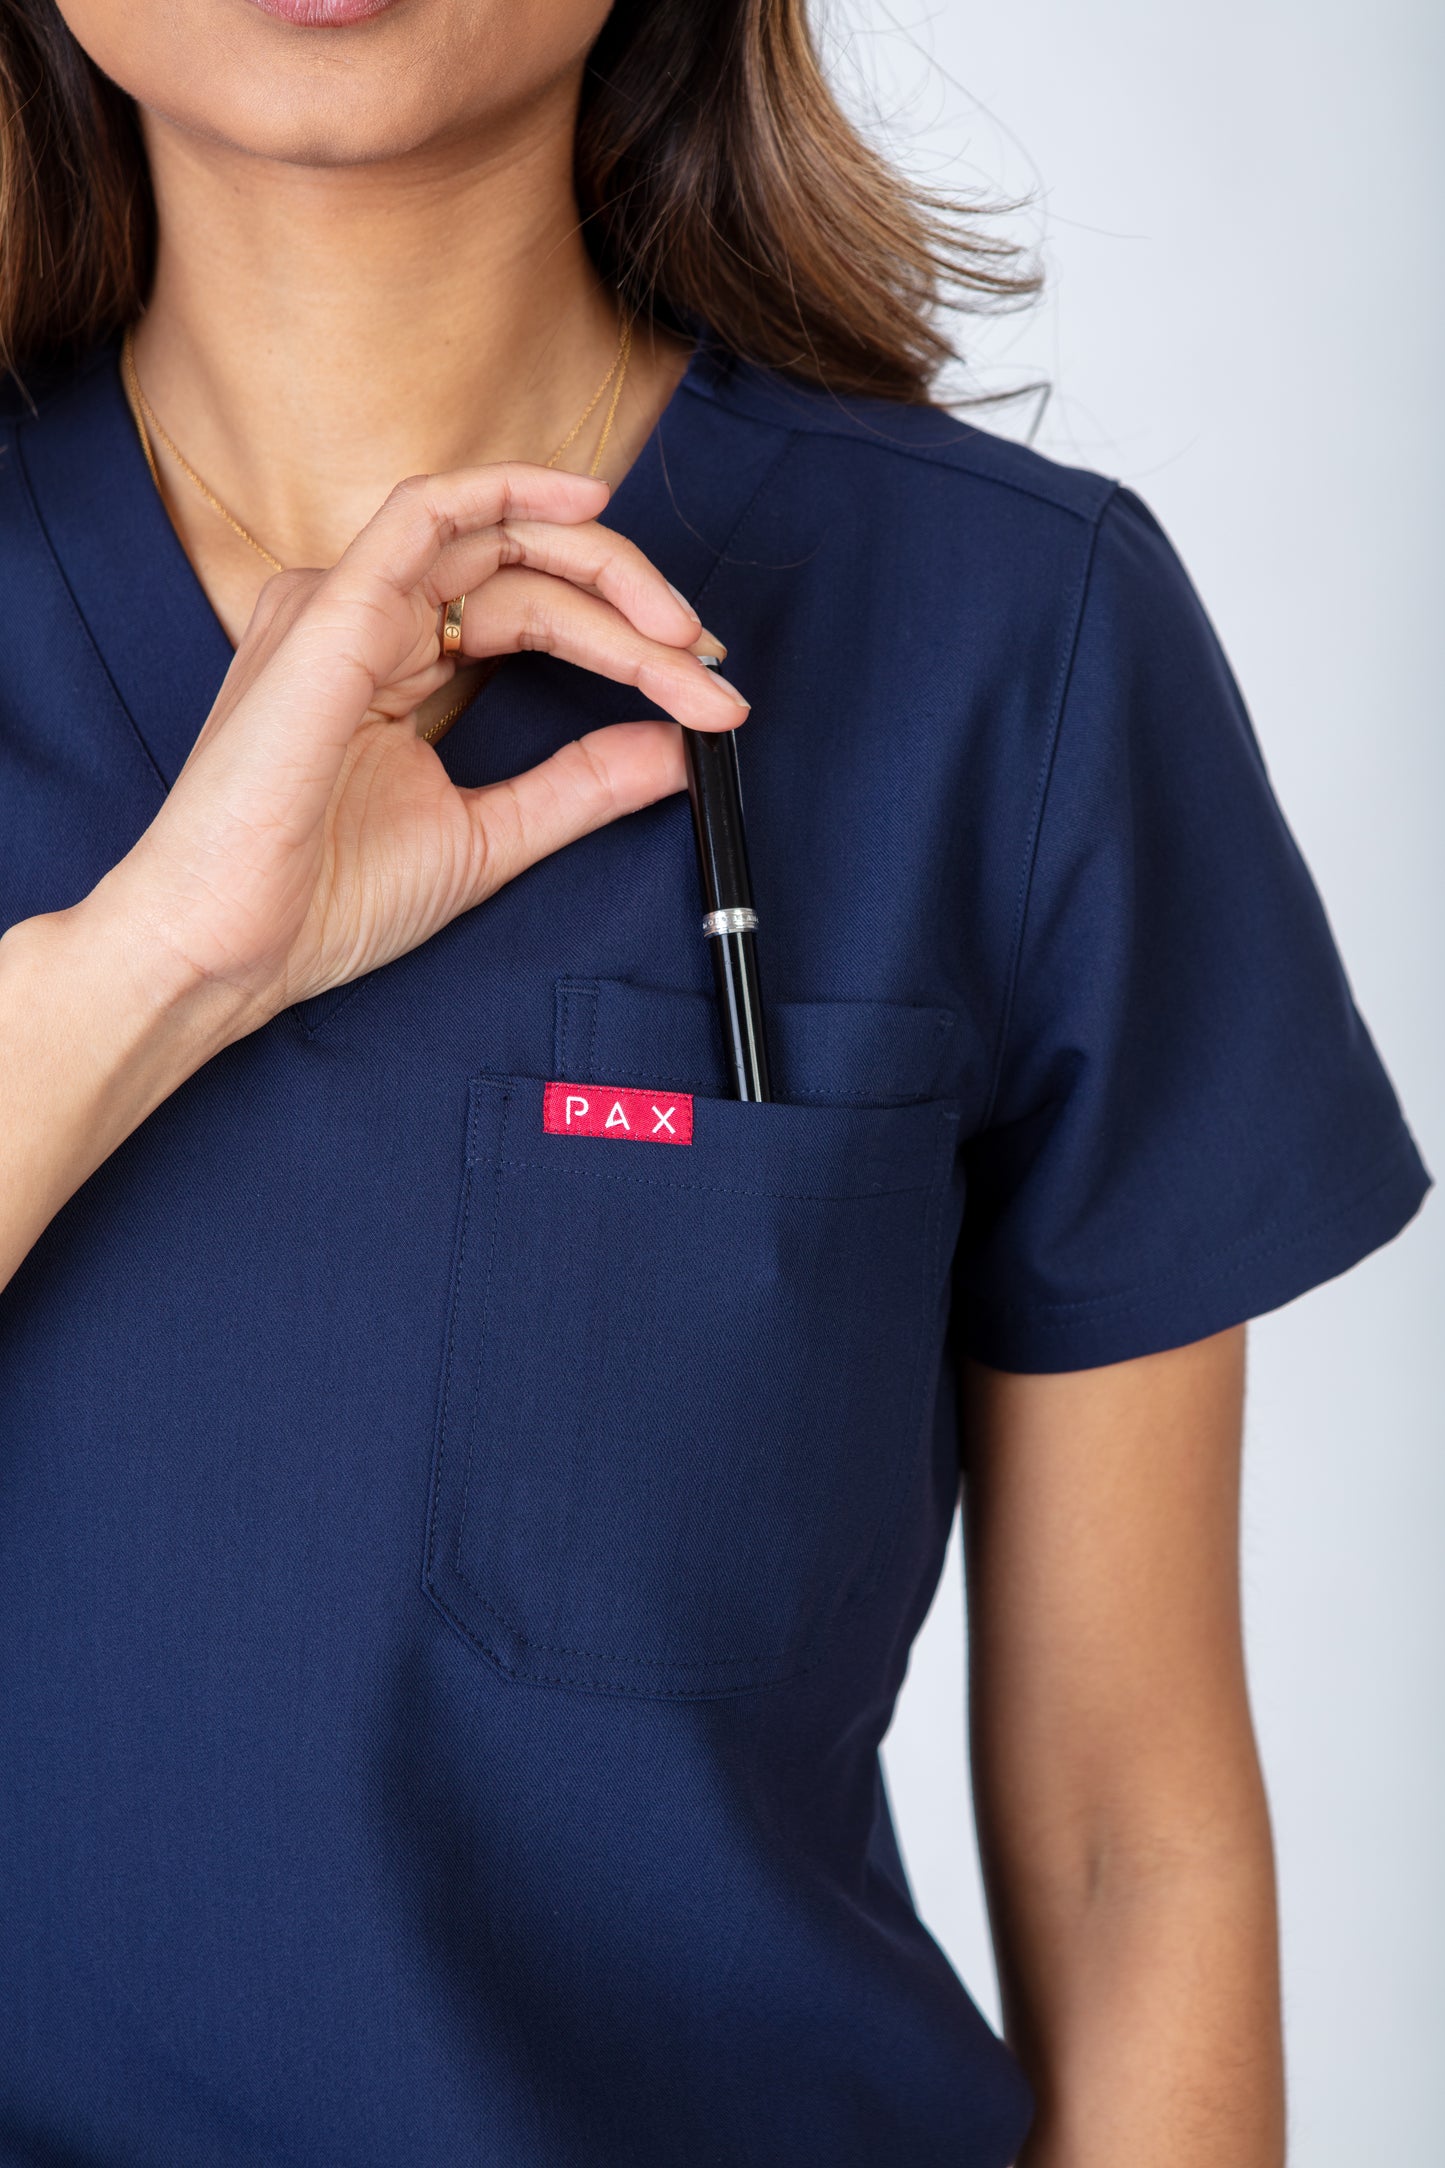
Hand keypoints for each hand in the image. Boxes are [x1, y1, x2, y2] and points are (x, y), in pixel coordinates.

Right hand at [85, 462, 746, 1038]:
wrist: (231, 946)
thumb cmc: (324, 899)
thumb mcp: (489, 836)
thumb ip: (579, 786)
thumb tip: (673, 749)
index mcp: (394, 666)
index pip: (533, 616)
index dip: (627, 643)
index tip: (703, 694)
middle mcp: (369, 622)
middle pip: (527, 573)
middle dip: (634, 608)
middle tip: (707, 663)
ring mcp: (346, 608)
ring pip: (498, 544)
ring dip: (601, 568)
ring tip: (673, 625)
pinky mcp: (334, 612)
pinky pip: (425, 514)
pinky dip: (508, 492)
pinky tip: (585, 505)